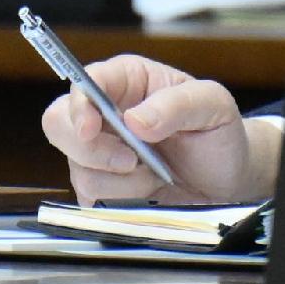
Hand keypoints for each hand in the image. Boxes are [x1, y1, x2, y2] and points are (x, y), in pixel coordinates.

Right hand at [42, 54, 281, 204]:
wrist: (226, 182)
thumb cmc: (217, 134)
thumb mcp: (213, 106)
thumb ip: (178, 104)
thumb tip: (136, 120)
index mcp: (127, 81)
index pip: (85, 81)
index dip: (80, 103)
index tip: (91, 126)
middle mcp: (104, 115)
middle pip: (59, 123)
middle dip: (91, 149)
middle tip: (131, 160)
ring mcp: (97, 155)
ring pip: (79, 169)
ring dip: (122, 181)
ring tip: (156, 175)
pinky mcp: (100, 191)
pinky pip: (91, 200)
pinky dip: (123, 202)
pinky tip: (149, 193)